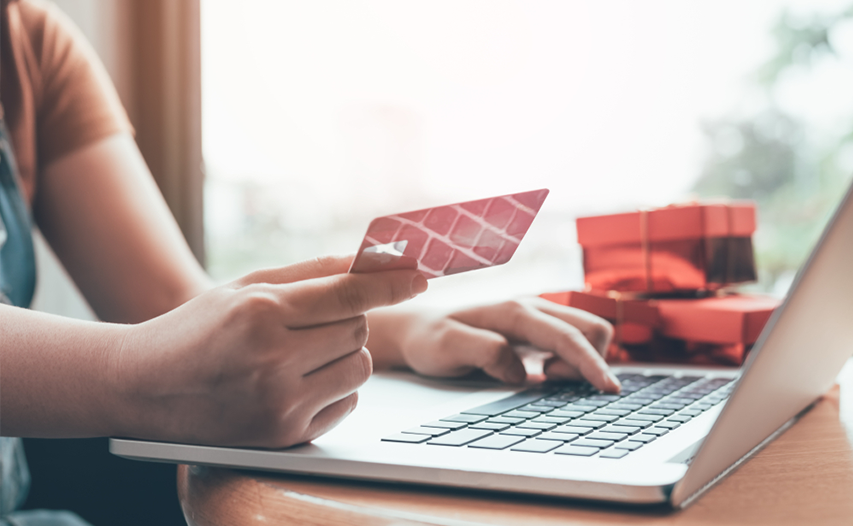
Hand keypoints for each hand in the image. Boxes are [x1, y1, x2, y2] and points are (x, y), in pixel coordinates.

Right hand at [109, 256, 426, 447]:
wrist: (147, 387)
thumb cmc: (200, 328)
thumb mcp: (248, 286)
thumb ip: (313, 272)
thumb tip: (372, 259)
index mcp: (262, 311)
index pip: (349, 294)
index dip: (392, 282)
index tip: (422, 275)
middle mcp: (274, 358)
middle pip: (358, 329)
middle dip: (346, 319)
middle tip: (309, 322)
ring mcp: (280, 402)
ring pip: (361, 366)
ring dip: (345, 354)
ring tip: (302, 353)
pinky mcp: (285, 435)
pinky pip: (348, 403)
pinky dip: (336, 389)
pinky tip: (298, 382)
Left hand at [370, 298, 619, 391]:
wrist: (419, 331)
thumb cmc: (430, 340)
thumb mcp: (445, 348)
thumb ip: (482, 352)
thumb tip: (520, 370)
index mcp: (515, 311)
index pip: (569, 337)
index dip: (592, 364)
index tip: (609, 390)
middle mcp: (533, 308)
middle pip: (593, 329)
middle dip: (589, 361)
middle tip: (548, 378)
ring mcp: (538, 317)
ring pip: (589, 334)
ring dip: (582, 360)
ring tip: (544, 374)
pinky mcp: (539, 330)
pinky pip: (576, 342)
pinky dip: (575, 361)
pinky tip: (545, 372)